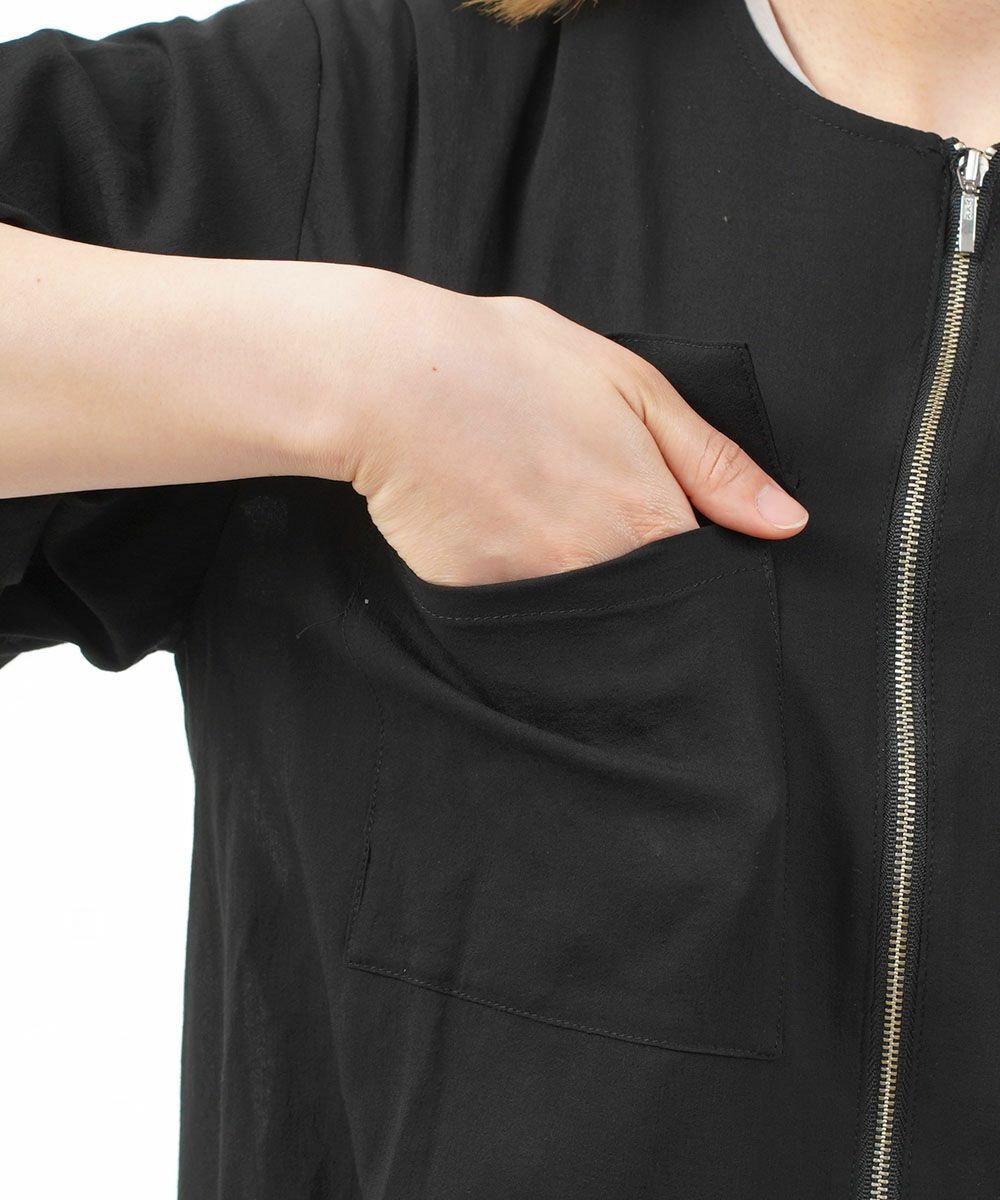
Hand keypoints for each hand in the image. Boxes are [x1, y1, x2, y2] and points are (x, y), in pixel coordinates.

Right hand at [328, 282, 808, 586]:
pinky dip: (530, 597)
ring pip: (593, 624)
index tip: (667, 532)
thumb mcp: (630, 387)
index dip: (696, 560)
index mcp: (650, 516)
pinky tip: (505, 537)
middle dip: (642, 579)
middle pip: (652, 610)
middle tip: (591, 515)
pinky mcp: (482, 610)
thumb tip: (784, 522)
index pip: (708, 579)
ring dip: (587, 591)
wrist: (389, 383)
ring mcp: (540, 599)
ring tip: (545, 520)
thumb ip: (713, 462)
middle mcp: (602, 572)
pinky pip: (529, 625)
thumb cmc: (507, 366)